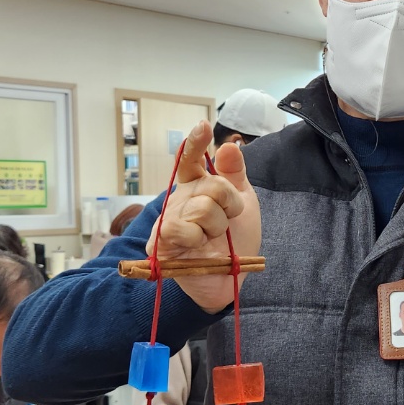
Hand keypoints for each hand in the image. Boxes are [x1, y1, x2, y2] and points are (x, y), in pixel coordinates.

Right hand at [154, 119, 260, 312]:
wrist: (231, 278)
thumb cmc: (234, 241)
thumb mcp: (243, 204)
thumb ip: (235, 175)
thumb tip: (230, 145)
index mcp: (196, 186)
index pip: (191, 159)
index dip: (196, 142)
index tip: (203, 126)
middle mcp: (180, 199)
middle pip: (211, 186)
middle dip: (229, 205)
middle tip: (227, 222)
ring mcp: (168, 219)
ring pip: (201, 208)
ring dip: (217, 226)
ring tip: (213, 239)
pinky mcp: (160, 242)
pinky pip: (182, 228)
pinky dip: (198, 237)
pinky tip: (198, 246)